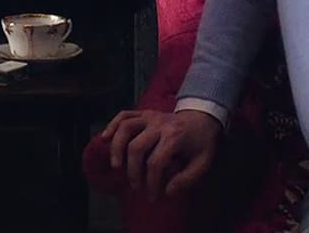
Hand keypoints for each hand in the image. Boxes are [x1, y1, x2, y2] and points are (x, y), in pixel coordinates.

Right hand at [99, 109, 221, 199]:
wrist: (203, 117)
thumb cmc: (201, 142)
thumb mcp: (203, 163)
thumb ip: (187, 179)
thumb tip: (167, 191)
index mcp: (175, 137)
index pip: (155, 162)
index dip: (151, 183)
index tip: (152, 196)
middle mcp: (160, 124)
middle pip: (136, 147)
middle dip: (133, 171)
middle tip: (136, 186)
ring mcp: (150, 116)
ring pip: (125, 128)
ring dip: (116, 148)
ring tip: (116, 167)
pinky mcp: (144, 113)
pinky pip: (124, 115)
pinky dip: (112, 125)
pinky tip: (105, 138)